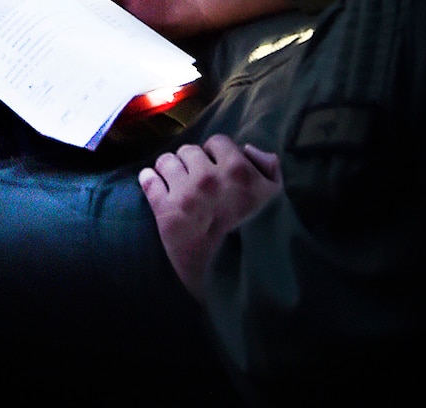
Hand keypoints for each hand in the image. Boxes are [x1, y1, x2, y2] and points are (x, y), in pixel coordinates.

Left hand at [138, 134, 282, 297]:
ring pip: (166, 161)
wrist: (241, 282)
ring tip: (174, 182)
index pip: (217, 142)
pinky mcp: (166, 213)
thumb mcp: (277, 200)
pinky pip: (148, 180)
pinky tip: (151, 182)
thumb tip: (246, 149)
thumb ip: (267, 168)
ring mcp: (185, 194)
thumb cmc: (263, 239)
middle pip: (188, 151)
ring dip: (169, 169)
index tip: (214, 167)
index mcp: (238, 171)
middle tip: (193, 178)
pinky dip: (149, 179)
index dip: (215, 154)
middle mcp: (209, 178)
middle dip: (191, 162)